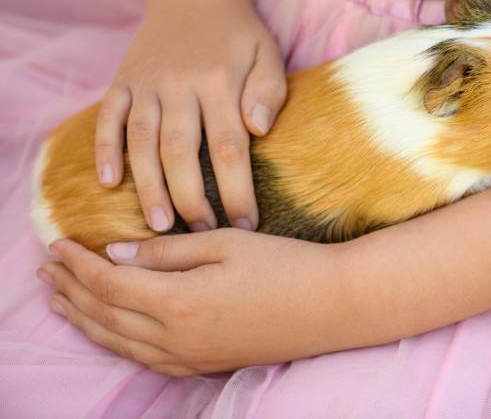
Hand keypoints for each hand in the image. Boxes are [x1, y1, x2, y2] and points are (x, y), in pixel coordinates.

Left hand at [37, 233, 342, 375]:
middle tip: (44, 270)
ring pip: (118, 342)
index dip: (77, 263)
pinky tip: (110, 333)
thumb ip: (167, 252)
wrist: (331, 306)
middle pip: (104, 315)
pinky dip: (115, 344)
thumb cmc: (283, 265)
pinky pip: (144, 360)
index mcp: (177, 300)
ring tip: (59, 303)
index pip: (108, 282)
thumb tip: (117, 256)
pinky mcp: (206, 364)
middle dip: (69, 291)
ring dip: (84, 320)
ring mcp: (190, 356)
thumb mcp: (225, 243)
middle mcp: (175, 337)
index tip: (57, 242)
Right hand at [95, 0, 285, 232]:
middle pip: (182, 152)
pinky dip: (105, 149)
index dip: (237, 191)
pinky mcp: (123, 81)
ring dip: (148, 186)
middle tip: (201, 234)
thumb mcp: (268, 55)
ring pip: (143, 142)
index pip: (230, 148)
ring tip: (159, 226)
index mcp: (221, 82)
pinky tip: (108, 183)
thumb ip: (268, 92)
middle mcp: (180, 85)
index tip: (247, 225)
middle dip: (191, 199)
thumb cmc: (240, 36)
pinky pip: (108, 118)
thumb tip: (259, 130)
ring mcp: (147, 83)